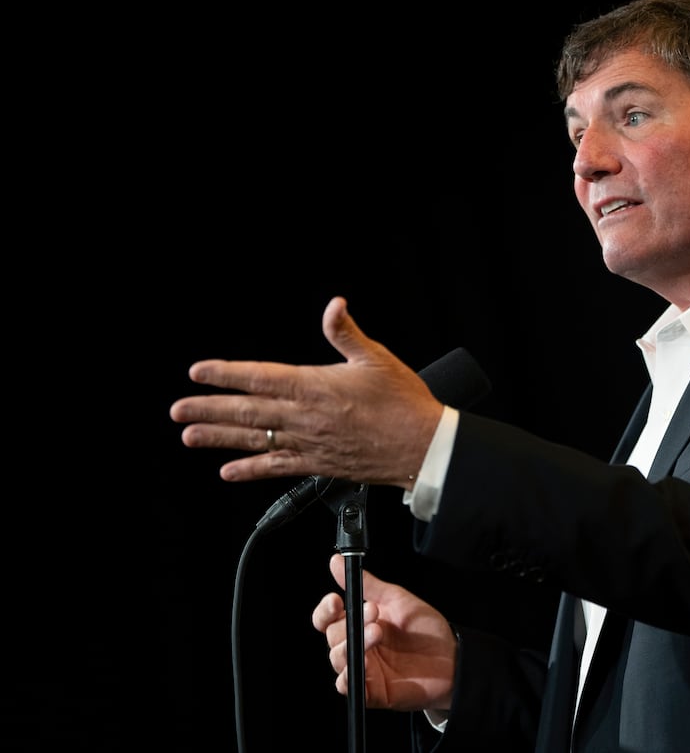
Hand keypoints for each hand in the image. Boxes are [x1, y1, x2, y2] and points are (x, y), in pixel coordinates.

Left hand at [169, 296, 441, 489]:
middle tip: (178, 409)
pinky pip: (276, 468)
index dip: (226, 374)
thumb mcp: (377, 358)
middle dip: (209, 408)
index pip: (261, 376)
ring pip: (255, 440)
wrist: (423, 448)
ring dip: (219, 438)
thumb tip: (333, 306)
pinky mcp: (318, 465)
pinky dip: (250, 470)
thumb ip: (346, 333)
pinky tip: (228, 471)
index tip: (199, 371)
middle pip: (247, 412)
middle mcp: (306, 417)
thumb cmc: (404, 403)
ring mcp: (309, 444)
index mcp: (316, 386)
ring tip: (190, 436)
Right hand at [313, 553, 456, 710]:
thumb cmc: (427, 629)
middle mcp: (358, 646)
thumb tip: (336, 562)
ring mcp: (363, 669)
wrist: (453, 657)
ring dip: (351, 645)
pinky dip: (350, 676)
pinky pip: (348, 686)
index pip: (328, 619)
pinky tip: (367, 663)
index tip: (336, 600)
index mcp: (359, 624)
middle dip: (350, 623)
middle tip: (373, 613)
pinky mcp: (371, 691)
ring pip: (338, 660)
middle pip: (332, 637)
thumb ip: (368, 584)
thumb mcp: (397, 600)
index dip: (325, 610)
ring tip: (377, 632)